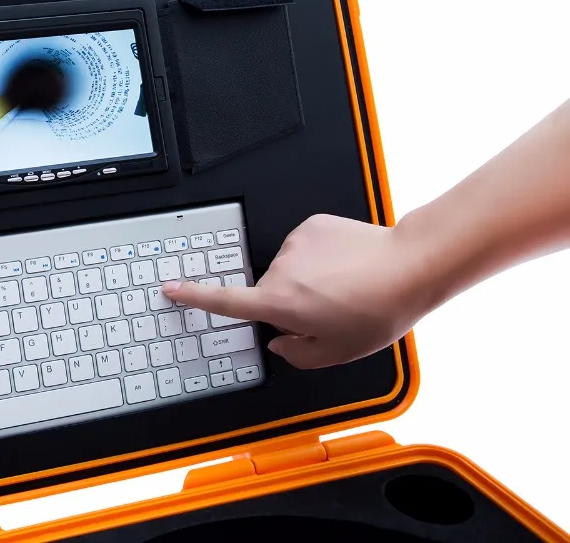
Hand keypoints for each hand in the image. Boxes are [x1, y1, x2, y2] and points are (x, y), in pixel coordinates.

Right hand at [163, 213, 430, 368]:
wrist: (408, 266)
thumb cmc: (378, 310)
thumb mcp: (338, 352)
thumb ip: (298, 353)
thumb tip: (281, 341)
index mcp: (281, 303)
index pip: (226, 301)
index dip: (193, 296)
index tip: (170, 288)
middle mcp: (281, 269)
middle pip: (272, 290)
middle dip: (292, 302)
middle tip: (332, 311)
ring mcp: (295, 243)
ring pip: (291, 268)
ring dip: (310, 279)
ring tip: (346, 286)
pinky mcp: (312, 225)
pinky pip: (307, 246)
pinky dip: (322, 257)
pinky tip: (347, 266)